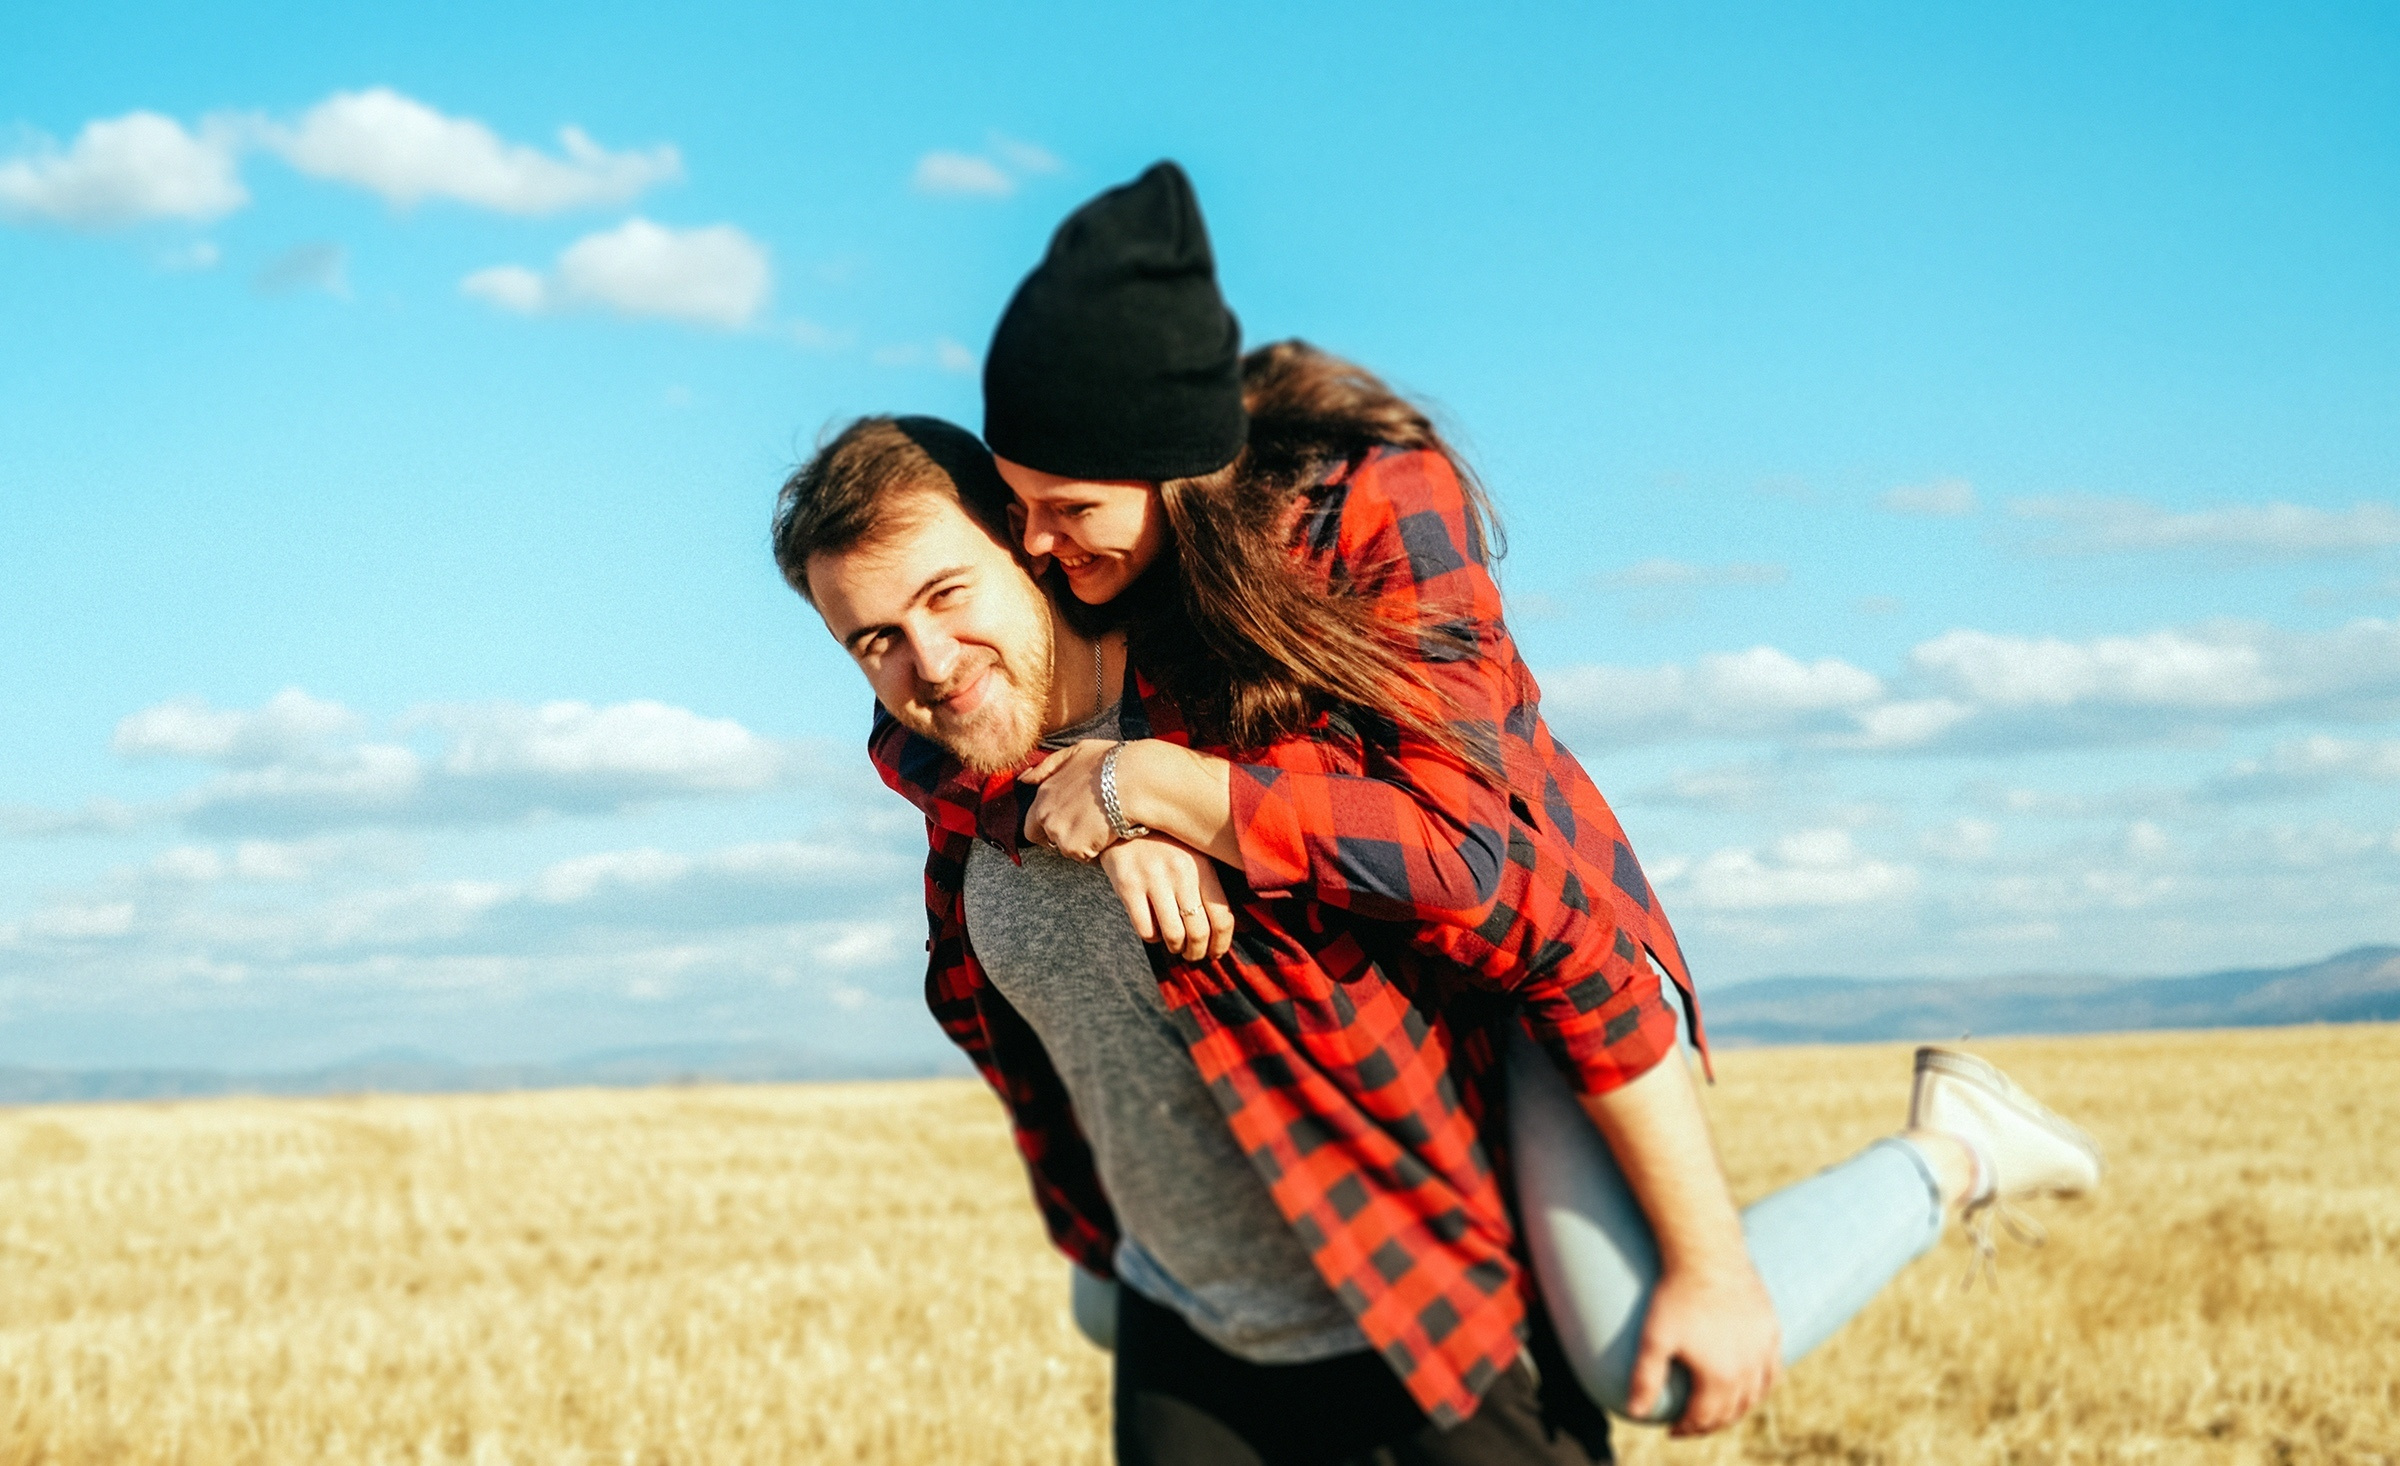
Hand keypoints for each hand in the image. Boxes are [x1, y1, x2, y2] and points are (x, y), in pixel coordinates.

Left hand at [1020, 738, 1123, 862]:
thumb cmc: (1110, 763)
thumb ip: (1047, 767)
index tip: (1065, 827)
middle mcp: (1046, 815)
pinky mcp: (1075, 847)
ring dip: (1082, 843)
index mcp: (1044, 794)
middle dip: (1064, 838)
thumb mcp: (1076, 752)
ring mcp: (1059, 833)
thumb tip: (1025, 779)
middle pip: (1048, 839)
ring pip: (1067, 849)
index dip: (1047, 829)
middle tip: (1087, 830)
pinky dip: (1096, 851)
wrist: (1134, 781)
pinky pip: (1084, 856)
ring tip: (1102, 828)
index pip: (1031, 823)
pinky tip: (1109, 835)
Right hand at [1095, 836, 1236, 960]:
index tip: (1216, 952)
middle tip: (1194, 955)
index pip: (1222, 917)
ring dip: (1176, 948)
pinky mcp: (1128, 886)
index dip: (1221, 944)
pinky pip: (1145, 930)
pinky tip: (1154, 931)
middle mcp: (1181, 872)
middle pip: (1198, 931)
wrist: (1123, 818)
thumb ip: (1211, 884)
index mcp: (1203, 866)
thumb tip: (1236, 926)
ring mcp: (1153, 879)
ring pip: (1173, 935)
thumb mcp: (1195, 854)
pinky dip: (1152, 938)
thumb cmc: (1166, 843)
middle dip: (1197, 952)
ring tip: (1175, 946)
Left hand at [1629, 1256, 1780, 1435]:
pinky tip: (1750, 1385)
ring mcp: (1764, 1351)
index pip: (1704, 1417)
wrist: (1708, 1253)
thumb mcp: (1654, 1337)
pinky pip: (1773, 1370)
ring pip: (1755, 1395)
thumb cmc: (1676, 1295)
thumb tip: (1634, 1412)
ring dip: (1737, 1409)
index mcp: (1720, 1377)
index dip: (1686, 1428)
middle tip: (1692, 1423)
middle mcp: (1748, 1370)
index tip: (1671, 1428)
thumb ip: (1645, 1377)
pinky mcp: (1772, 1330)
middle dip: (1710, 1423)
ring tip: (1718, 1410)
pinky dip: (1761, 1386)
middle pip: (1732, 1411)